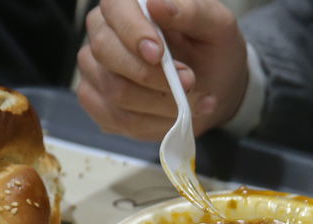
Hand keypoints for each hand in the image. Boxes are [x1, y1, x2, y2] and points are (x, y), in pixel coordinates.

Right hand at [77, 0, 248, 140]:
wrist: (212, 85)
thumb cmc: (211, 49)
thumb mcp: (217, 26)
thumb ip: (191, 12)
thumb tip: (158, 4)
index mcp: (127, 4)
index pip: (114, 8)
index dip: (132, 32)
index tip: (158, 54)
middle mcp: (103, 33)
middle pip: (106, 52)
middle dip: (150, 74)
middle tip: (188, 81)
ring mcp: (95, 70)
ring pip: (115, 91)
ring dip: (160, 102)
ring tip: (193, 100)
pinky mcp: (99, 103)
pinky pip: (118, 119)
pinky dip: (154, 123)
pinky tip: (175, 115)